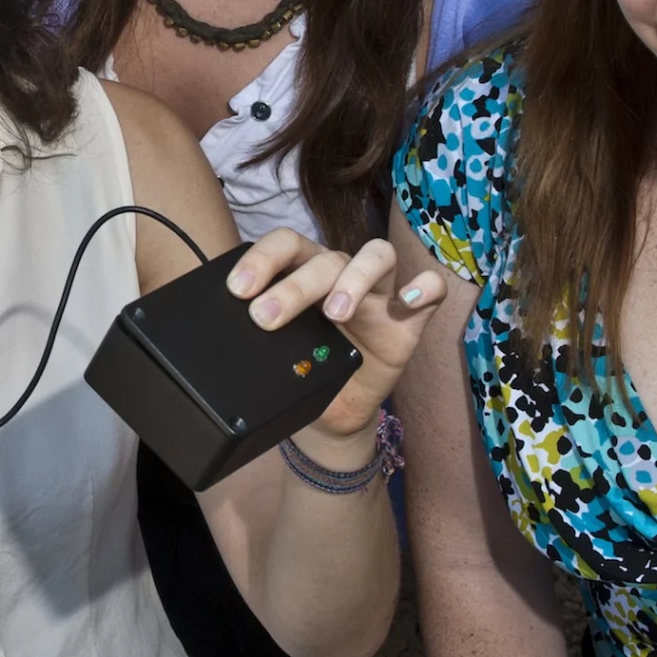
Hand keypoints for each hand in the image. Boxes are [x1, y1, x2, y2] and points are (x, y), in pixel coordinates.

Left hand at [226, 230, 446, 440]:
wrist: (333, 411)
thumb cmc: (302, 369)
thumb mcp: (274, 352)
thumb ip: (257, 336)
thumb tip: (224, 336)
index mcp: (303, 272)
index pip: (285, 245)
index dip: (262, 259)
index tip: (238, 290)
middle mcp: (341, 274)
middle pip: (325, 259)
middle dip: (294, 287)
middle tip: (266, 318)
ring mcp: (379, 294)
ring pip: (377, 256)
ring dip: (354, 280)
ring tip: (334, 313)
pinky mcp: (409, 320)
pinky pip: (431, 290)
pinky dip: (424, 288)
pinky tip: (408, 301)